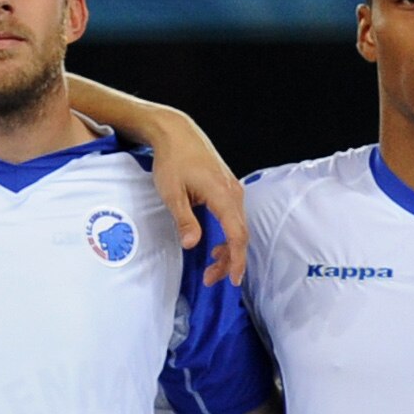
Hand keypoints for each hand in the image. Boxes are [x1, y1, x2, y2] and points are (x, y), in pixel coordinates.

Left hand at [139, 109, 249, 285]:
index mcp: (222, 194)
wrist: (177, 133)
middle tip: (212, 279)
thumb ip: (185, 220)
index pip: (237, 234)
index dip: (237, 259)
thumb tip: (192, 244)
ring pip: (238, 227)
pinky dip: (228, 235)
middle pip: (240, 235)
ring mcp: (232, 190)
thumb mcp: (172, 193)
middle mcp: (233, 193)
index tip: (234, 279)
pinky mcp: (227, 188)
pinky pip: (234, 217)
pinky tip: (215, 246)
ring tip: (212, 267)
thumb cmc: (173, 159)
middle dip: (230, 261)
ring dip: (228, 249)